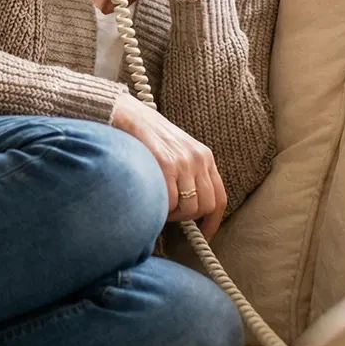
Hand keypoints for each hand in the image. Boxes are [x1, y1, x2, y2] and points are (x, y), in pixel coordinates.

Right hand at [111, 91, 227, 236]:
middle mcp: (198, 158)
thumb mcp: (175, 150)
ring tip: (156, 204)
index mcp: (204, 156)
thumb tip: (186, 206)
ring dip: (172, 214)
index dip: (213, 221)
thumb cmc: (145, 135)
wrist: (124, 112)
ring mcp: (183, 161)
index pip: (219, 197)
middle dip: (187, 217)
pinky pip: (170, 200)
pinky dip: (160, 207)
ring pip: (189, 207)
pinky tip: (148, 199)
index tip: (205, 233)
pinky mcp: (166, 163)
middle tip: (168, 213)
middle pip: (205, 206)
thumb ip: (186, 173)